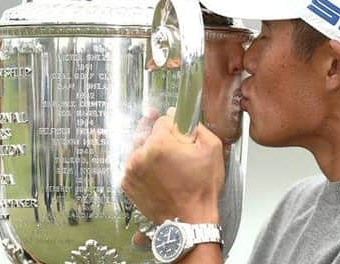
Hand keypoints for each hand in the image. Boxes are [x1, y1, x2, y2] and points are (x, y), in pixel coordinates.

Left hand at [121, 110, 224, 224]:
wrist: (189, 221)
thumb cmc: (201, 189)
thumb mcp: (212, 149)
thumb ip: (197, 126)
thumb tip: (183, 117)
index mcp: (159, 144)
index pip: (162, 120)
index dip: (174, 124)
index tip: (179, 132)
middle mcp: (139, 155)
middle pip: (146, 132)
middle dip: (158, 136)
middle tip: (171, 146)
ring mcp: (130, 170)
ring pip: (138, 149)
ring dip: (149, 151)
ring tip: (165, 164)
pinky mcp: (127, 184)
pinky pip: (133, 165)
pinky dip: (143, 166)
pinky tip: (157, 175)